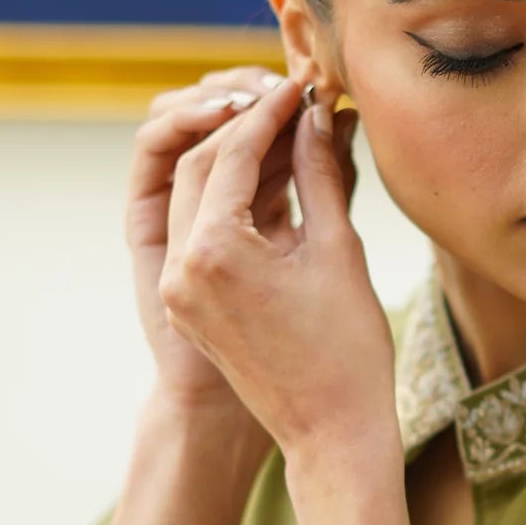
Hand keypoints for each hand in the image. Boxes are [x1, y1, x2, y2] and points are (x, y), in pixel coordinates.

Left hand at [157, 74, 395, 465]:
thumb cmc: (347, 352)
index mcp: (212, 252)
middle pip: (199, 167)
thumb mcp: (337, 251)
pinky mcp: (188, 306)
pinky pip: (200, 234)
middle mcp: (180, 269)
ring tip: (288, 139)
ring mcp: (178, 291)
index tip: (302, 88)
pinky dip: (231, 202)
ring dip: (236, 163)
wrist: (332, 436)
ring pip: (194, 198)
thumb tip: (316, 115)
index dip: (269, 113)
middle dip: (245, 130)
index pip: (230, 153)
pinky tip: (275, 184)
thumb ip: (319, 174)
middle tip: (293, 106)